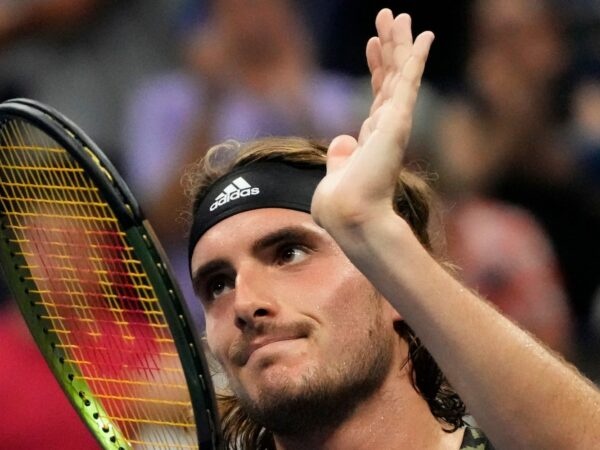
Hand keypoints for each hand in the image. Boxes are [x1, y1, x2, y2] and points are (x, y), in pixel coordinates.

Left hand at [311, 10, 433, 234]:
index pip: (377, 94)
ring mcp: (395, 124)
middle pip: (391, 77)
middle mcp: (388, 127)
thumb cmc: (340, 205)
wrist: (348, 216)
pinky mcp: (398, 122)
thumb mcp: (336, 174)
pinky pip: (408, 82)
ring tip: (399, 15)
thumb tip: (342, 141)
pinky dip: (416, 58)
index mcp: (373, 138)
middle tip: (390, 16)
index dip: (376, 67)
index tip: (372, 43)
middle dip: (390, 46)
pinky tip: (423, 36)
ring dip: (400, 42)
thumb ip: (341, 156)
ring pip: (400, 73)